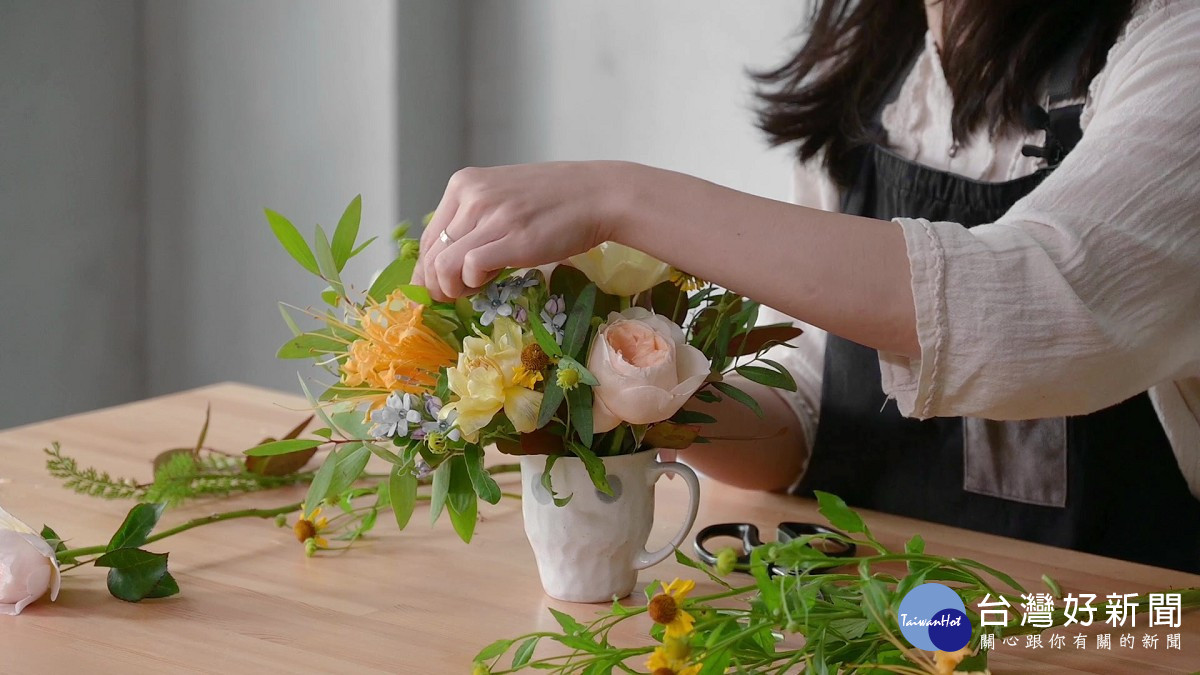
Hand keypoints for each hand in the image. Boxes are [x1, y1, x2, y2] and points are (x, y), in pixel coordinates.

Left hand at [413, 161, 633, 300]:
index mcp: (463, 184)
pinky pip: (470, 268)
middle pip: (431, 255)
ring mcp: (492, 215)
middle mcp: (472, 195)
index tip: (441, 289)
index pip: (428, 238)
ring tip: (476, 288)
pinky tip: (492, 280)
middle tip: (459, 295)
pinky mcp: (513, 238)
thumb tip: (441, 267)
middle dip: (438, 286)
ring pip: (443, 265)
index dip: (428, 271)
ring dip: (454, 288)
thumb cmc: (552, 203)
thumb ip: (473, 223)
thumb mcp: (502, 200)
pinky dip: (474, 283)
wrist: (597, 195)